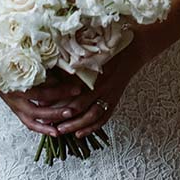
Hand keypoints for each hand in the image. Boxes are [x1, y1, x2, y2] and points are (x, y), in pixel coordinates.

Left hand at [0, 39, 146, 138]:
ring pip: (92, 115)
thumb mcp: (92, 49)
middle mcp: (102, 85)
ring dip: (76, 125)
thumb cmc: (111, 45)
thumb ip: (74, 59)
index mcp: (94, 72)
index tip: (43, 103)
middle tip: (48, 122)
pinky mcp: (115, 99)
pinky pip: (104, 117)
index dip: (58, 98)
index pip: (73, 89)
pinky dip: (92, 127)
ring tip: (62, 131)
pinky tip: (80, 133)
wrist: (135, 48)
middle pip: (81, 105)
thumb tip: (53, 66)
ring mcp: (110, 94)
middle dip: (64, 115)